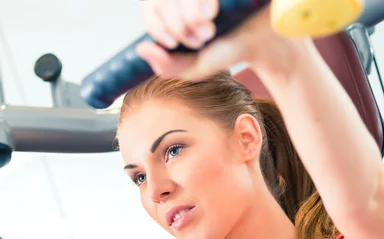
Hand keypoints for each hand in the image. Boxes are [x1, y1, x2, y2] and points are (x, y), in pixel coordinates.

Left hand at [137, 0, 286, 79]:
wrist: (262, 41)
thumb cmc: (227, 52)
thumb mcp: (194, 67)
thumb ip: (166, 65)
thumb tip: (141, 48)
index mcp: (174, 8)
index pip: (149, 7)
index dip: (156, 26)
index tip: (173, 43)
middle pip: (163, 1)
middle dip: (177, 26)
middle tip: (200, 39)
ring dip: (188, 16)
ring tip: (209, 29)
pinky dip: (200, 5)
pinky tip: (211, 14)